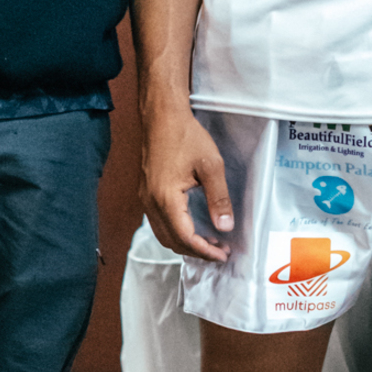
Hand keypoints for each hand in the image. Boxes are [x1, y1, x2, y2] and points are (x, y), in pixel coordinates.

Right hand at [140, 105, 233, 260]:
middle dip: (196, 251)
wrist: (162, 117)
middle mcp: (151, 203)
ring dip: (185, 242)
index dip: (204, 251)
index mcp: (165, 198)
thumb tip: (224, 226)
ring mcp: (146, 198)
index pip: (184, 237)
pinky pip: (159, 222)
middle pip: (171, 241)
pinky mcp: (147, 192)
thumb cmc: (185, 136)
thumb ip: (219, 199)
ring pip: (163, 234)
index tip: (222, 255)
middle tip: (220, 252)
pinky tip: (193, 226)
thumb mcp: (211, 166)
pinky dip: (176, 231)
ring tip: (210, 242)